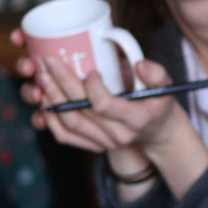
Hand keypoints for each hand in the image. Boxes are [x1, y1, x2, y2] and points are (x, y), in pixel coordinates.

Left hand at [21, 50, 183, 154]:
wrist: (157, 132)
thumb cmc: (158, 104)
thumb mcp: (166, 87)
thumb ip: (156, 74)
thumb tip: (139, 65)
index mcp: (136, 120)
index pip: (104, 105)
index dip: (92, 86)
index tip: (92, 70)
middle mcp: (118, 135)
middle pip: (80, 110)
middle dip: (61, 83)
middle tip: (48, 62)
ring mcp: (103, 143)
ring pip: (69, 122)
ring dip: (52, 98)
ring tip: (42, 76)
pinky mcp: (92, 146)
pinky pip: (64, 135)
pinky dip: (50, 117)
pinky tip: (44, 99)